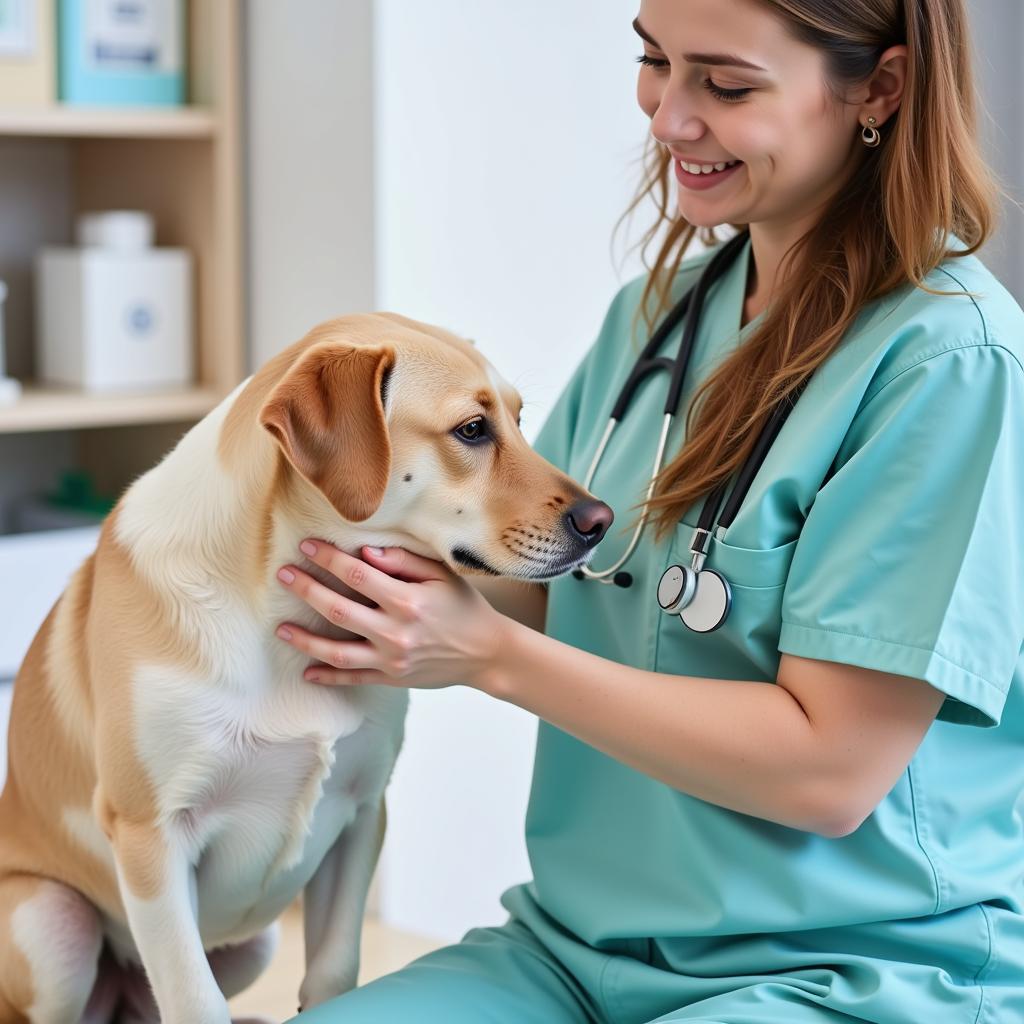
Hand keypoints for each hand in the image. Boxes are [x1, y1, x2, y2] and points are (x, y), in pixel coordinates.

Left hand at [275, 541, 506, 689]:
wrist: (486, 653)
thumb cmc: (464, 607)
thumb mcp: (441, 575)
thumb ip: (403, 562)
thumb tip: (365, 552)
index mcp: (407, 600)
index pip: (357, 575)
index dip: (328, 559)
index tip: (306, 547)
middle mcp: (395, 631)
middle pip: (338, 609)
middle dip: (307, 590)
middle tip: (283, 575)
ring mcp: (390, 659)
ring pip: (337, 650)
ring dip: (305, 639)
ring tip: (280, 629)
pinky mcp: (391, 677)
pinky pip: (353, 678)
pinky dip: (328, 677)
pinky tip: (306, 672)